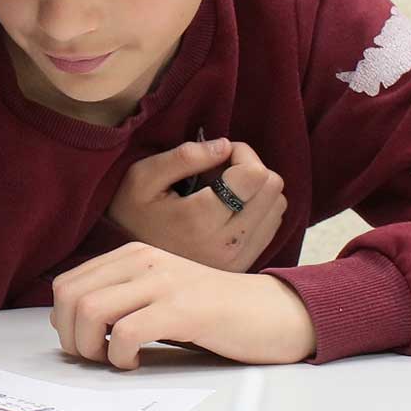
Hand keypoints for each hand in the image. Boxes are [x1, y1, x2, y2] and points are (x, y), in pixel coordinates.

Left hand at [51, 242, 315, 367]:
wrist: (271, 312)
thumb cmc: (213, 311)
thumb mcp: (159, 291)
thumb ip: (121, 297)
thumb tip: (71, 324)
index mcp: (133, 255)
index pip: (66, 283)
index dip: (63, 322)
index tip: (83, 344)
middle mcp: (143, 260)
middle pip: (71, 298)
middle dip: (71, 338)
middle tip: (95, 358)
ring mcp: (163, 282)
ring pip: (90, 311)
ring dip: (91, 348)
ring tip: (115, 360)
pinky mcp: (182, 309)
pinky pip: (125, 332)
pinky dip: (120, 356)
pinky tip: (136, 362)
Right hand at [107, 138, 286, 272]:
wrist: (131, 265)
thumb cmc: (132, 213)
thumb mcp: (142, 177)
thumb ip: (184, 157)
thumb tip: (225, 146)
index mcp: (200, 219)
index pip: (255, 174)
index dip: (242, 152)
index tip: (220, 154)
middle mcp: (226, 243)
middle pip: (273, 187)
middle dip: (251, 168)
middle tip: (222, 170)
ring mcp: (238, 258)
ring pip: (278, 205)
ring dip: (257, 189)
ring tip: (225, 191)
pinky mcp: (244, 265)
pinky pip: (273, 224)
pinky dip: (259, 208)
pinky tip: (231, 209)